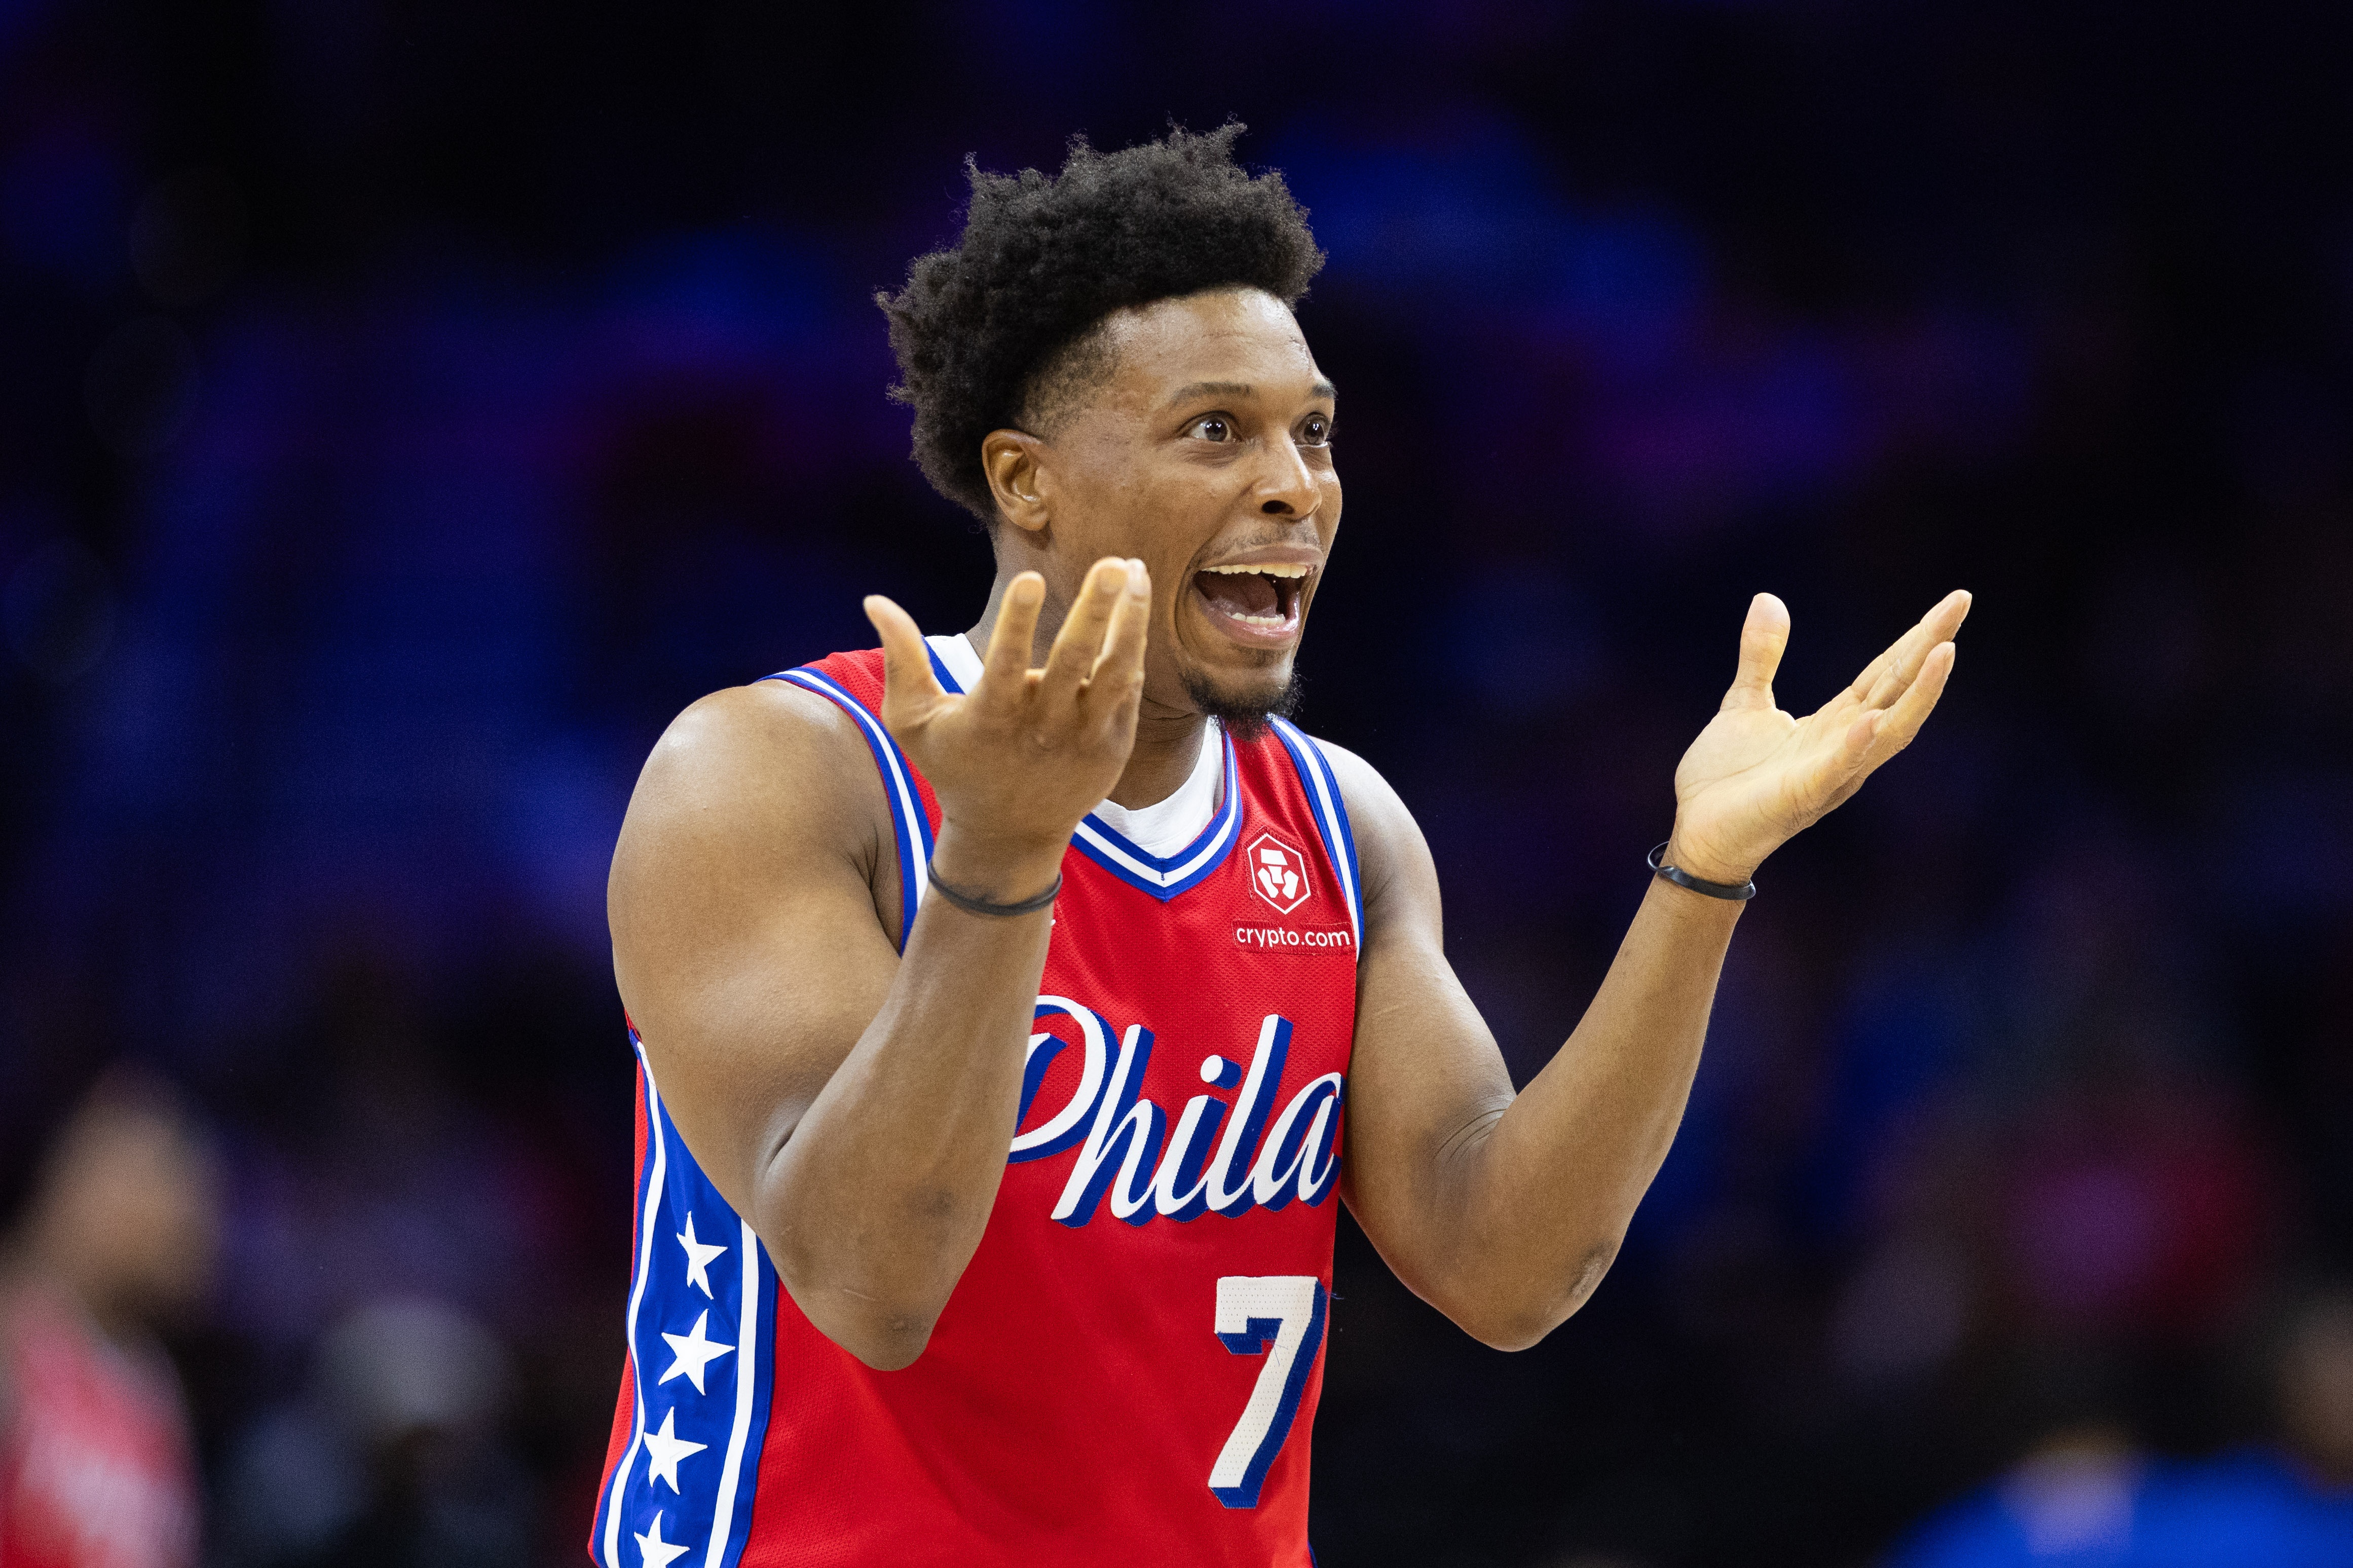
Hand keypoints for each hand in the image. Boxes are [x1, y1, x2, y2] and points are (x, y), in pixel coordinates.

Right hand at [863, 559, 1150, 896]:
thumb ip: (901, 660)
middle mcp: (1043, 728)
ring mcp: (1084, 737)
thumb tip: (874, 601)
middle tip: (1115, 565)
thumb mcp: (912, 721)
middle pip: (1074, 663)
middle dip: (1095, 611)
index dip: (1018, 622)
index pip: (1006, 665)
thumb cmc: (953, 766)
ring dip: (1129, 622)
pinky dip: (1131, 648)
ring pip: (1116, 673)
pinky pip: (1128, 689)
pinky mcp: (1113, 743)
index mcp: (991, 719)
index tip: (1031, 577)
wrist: (1009, 833)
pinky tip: (1133, 606)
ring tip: (1138, 571)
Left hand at [1664, 589, 1969, 885]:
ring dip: (1918, 693)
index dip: (1917, 638)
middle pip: (1897, 690)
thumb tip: (1768, 598)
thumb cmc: (1725, 777)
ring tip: (1945, 649)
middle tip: (1961, 602)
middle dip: (1930, 647)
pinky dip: (1857, 746)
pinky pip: (1837, 769)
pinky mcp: (1803, 795)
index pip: (1886, 673)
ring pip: (1889, 730)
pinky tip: (1872, 720)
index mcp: (1835, 723)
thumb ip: (1762, 656)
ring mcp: (1830, 772)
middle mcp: (1846, 746)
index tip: (1954, 601)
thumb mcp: (1744, 703)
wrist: (1697, 832)